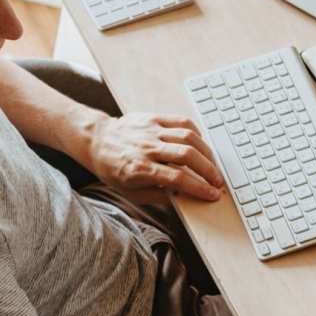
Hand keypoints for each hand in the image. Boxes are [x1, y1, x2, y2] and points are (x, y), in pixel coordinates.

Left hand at [84, 113, 224, 200]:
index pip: (178, 178)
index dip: (199, 188)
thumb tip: (184, 197)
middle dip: (209, 170)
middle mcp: (147, 148)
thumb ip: (158, 196)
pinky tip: (201, 145)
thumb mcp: (131, 192)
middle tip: (219, 181)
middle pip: (187, 156)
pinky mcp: (154, 118)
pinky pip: (182, 122)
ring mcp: (151, 131)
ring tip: (213, 165)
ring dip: (206, 153)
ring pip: (188, 138)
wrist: (96, 140)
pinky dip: (197, 134)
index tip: (213, 194)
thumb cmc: (113, 169)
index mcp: (140, 169)